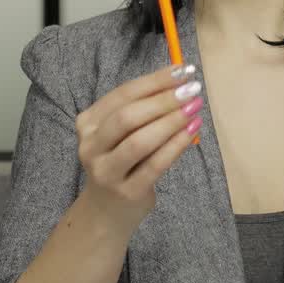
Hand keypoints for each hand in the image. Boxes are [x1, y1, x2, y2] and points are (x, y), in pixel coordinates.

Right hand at [75, 63, 204, 235]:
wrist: (106, 212)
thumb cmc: (121, 163)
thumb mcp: (120, 135)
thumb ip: (141, 110)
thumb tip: (179, 82)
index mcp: (88, 123)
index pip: (123, 94)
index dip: (155, 80)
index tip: (183, 70)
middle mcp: (90, 145)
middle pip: (128, 116)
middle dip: (164, 100)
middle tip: (193, 89)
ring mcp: (106, 171)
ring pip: (139, 141)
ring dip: (171, 121)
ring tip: (195, 108)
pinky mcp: (126, 192)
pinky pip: (155, 165)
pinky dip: (176, 146)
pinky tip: (192, 132)